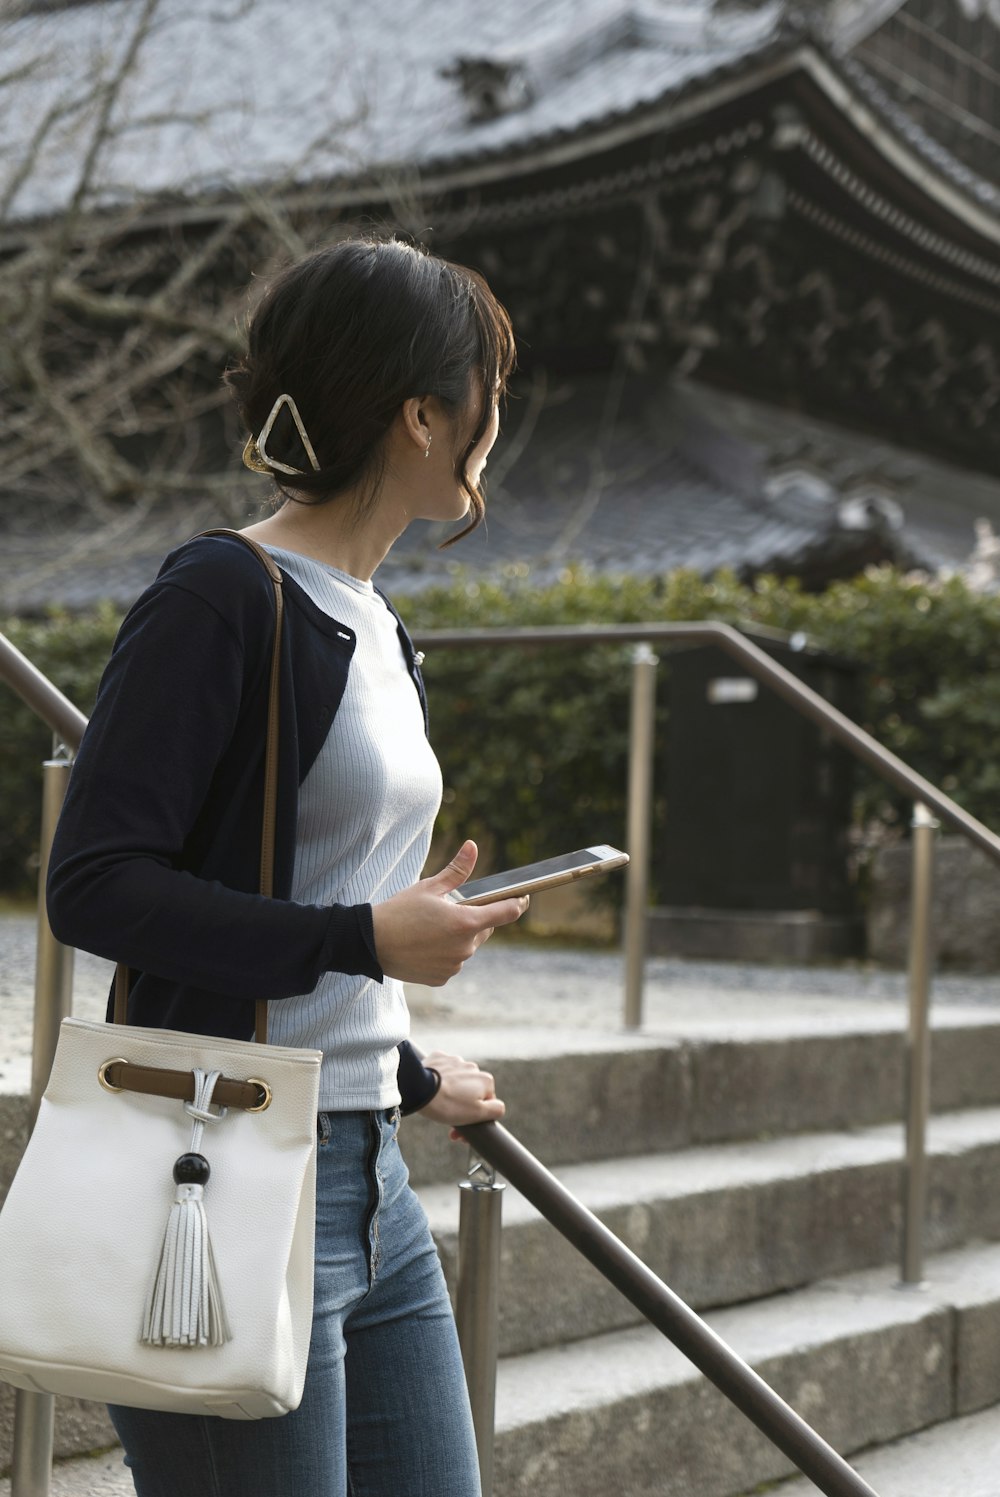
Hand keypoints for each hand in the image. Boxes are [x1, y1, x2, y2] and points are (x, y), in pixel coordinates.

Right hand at [371, 840, 526, 986]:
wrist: (370, 943)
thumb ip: (457, 870)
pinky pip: (452, 962)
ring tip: (431, 929)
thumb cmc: (400, 911)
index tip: (523, 898)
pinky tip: (425, 945)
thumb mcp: (429, 887)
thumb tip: (472, 846)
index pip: (507, 912)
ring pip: (467, 947)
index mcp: (466, 922)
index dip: (518, 903)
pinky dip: (445, 953)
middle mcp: (465, 947)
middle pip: (484, 929)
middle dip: (474, 918)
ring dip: (458, 937)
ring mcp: (454, 965)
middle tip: (449, 911)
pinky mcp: (442, 978)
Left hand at [418, 1050, 504, 1135]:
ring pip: (457, 1082)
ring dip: (451, 1093)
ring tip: (438, 1104)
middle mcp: (473, 1067)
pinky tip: (432, 1090)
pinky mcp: (439, 1058)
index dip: (474, 1118)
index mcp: (486, 1080)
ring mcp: (455, 1061)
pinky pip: (443, 1071)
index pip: (486, 1103)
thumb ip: (496, 1110)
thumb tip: (499, 1107)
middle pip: (471, 1092)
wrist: (419, 1089)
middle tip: (448, 1121)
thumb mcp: (477, 1114)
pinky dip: (439, 1080)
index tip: (460, 1130)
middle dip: (462, 1107)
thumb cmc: (448, 1104)